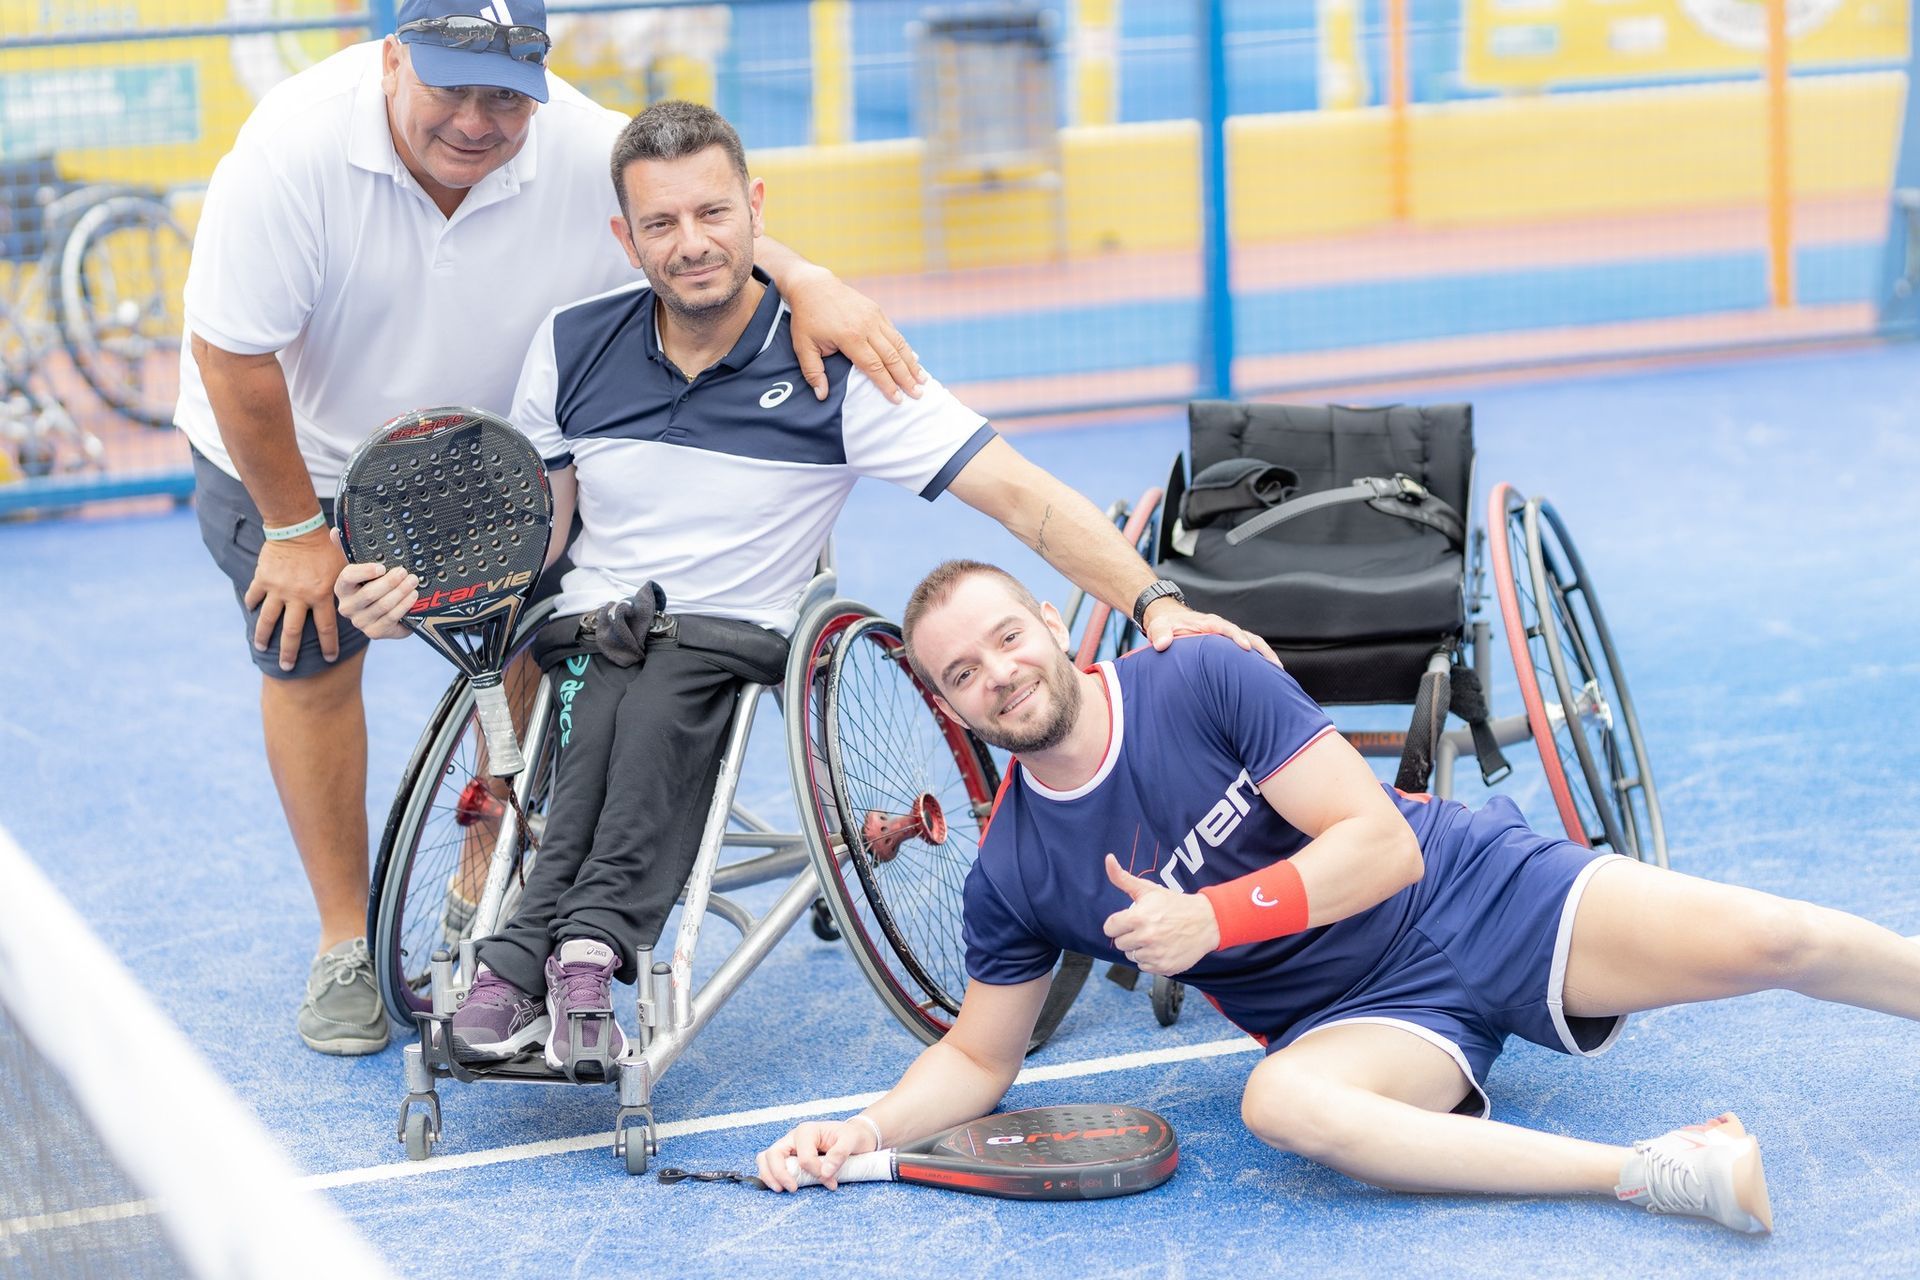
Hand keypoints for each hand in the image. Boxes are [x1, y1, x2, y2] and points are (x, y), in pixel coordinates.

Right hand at [243, 526, 346, 671]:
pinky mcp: (263, 579)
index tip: (331, 659)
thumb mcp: (341, 566)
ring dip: (263, 637)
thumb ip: (351, 584)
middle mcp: (298, 597)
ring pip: (268, 620)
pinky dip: (251, 605)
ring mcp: (278, 589)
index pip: (326, 628)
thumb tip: (373, 595)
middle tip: (287, 668)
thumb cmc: (324, 546)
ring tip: (262, 649)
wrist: (298, 527)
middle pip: (292, 632)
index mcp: (320, 595)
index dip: (329, 645)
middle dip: (289, 652)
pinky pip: (254, 596)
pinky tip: (251, 613)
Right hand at [333, 542, 418, 641]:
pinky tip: (413, 596)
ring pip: (383, 605)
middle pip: (369, 593)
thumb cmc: (370, 585)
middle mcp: (347, 607)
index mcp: (341, 588)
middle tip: (404, 571)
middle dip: (390, 582)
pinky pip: (392, 618)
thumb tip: (334, 530)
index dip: (365, 572)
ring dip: (401, 592)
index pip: (347, 577)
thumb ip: (348, 549)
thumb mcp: (361, 567)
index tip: (381, 567)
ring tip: (413, 581)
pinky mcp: (374, 633)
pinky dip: (405, 605)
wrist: (380, 613)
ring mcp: (360, 622)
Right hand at [755, 1119, 874, 1191]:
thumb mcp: (851, 1140)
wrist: (853, 1136)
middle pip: (774, 1154)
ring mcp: (788, 1147)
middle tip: (793, 1189)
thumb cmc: (851, 1137)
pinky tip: (778, 1187)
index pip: (804, 1157)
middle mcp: (793, 1137)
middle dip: (780, 1174)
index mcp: (807, 1131)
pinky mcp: (787, 1158)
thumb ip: (839, 1154)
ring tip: (780, 1190)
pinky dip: (769, 1176)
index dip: (815, 1172)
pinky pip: (769, 1165)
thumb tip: (825, 1173)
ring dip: (769, 1175)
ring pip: (765, 1158)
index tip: (830, 1181)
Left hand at [782, 266, 926, 403]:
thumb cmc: (806, 319)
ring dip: (911, 364)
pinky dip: (905, 348)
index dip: (887, 385)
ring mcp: (874, 317)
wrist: (813, 285)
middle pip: (891, 357)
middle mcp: (866, 326)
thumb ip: (813, 372)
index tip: (897, 400)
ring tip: (922, 380)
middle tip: (918, 395)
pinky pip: (895, 333)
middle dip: (906, 378)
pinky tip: (913, 360)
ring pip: (898, 344)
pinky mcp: (877, 311)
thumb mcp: (802, 346)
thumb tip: (822, 396)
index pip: (873, 366)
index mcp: (849, 337)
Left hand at [1101, 854, 1219, 976]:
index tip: (1129, 920)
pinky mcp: (1164, 967)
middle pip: (1120, 944)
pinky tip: (1162, 948)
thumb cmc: (1174, 904)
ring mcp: (1155, 954)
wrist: (1206, 921)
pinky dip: (1151, 960)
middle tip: (1146, 928)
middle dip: (1129, 935)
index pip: (1109, 928)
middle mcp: (1145, 938)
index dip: (1118, 924)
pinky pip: (1145, 967)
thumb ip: (1123, 878)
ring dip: (1140, 948)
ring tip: (1155, 938)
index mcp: (1137, 918)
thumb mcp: (1148, 889)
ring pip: (1132, 956)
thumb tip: (1108, 859)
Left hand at [1143, 600, 1280, 666]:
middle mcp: (1223, 629)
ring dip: (1266, 658)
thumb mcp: (1159, 627)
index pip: (1226, 628)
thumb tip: (1161, 644)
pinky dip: (1260, 662)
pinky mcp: (1230, 647)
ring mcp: (1229, 638)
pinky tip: (1269, 677)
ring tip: (1280, 675)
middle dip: (1262, 650)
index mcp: (1209, 623)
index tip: (1245, 647)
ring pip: (1254, 645)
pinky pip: (1249, 654)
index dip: (1237, 636)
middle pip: (1249, 636)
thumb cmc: (1166, 626)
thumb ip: (1160, 634)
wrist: (1171, 622)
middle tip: (1275, 666)